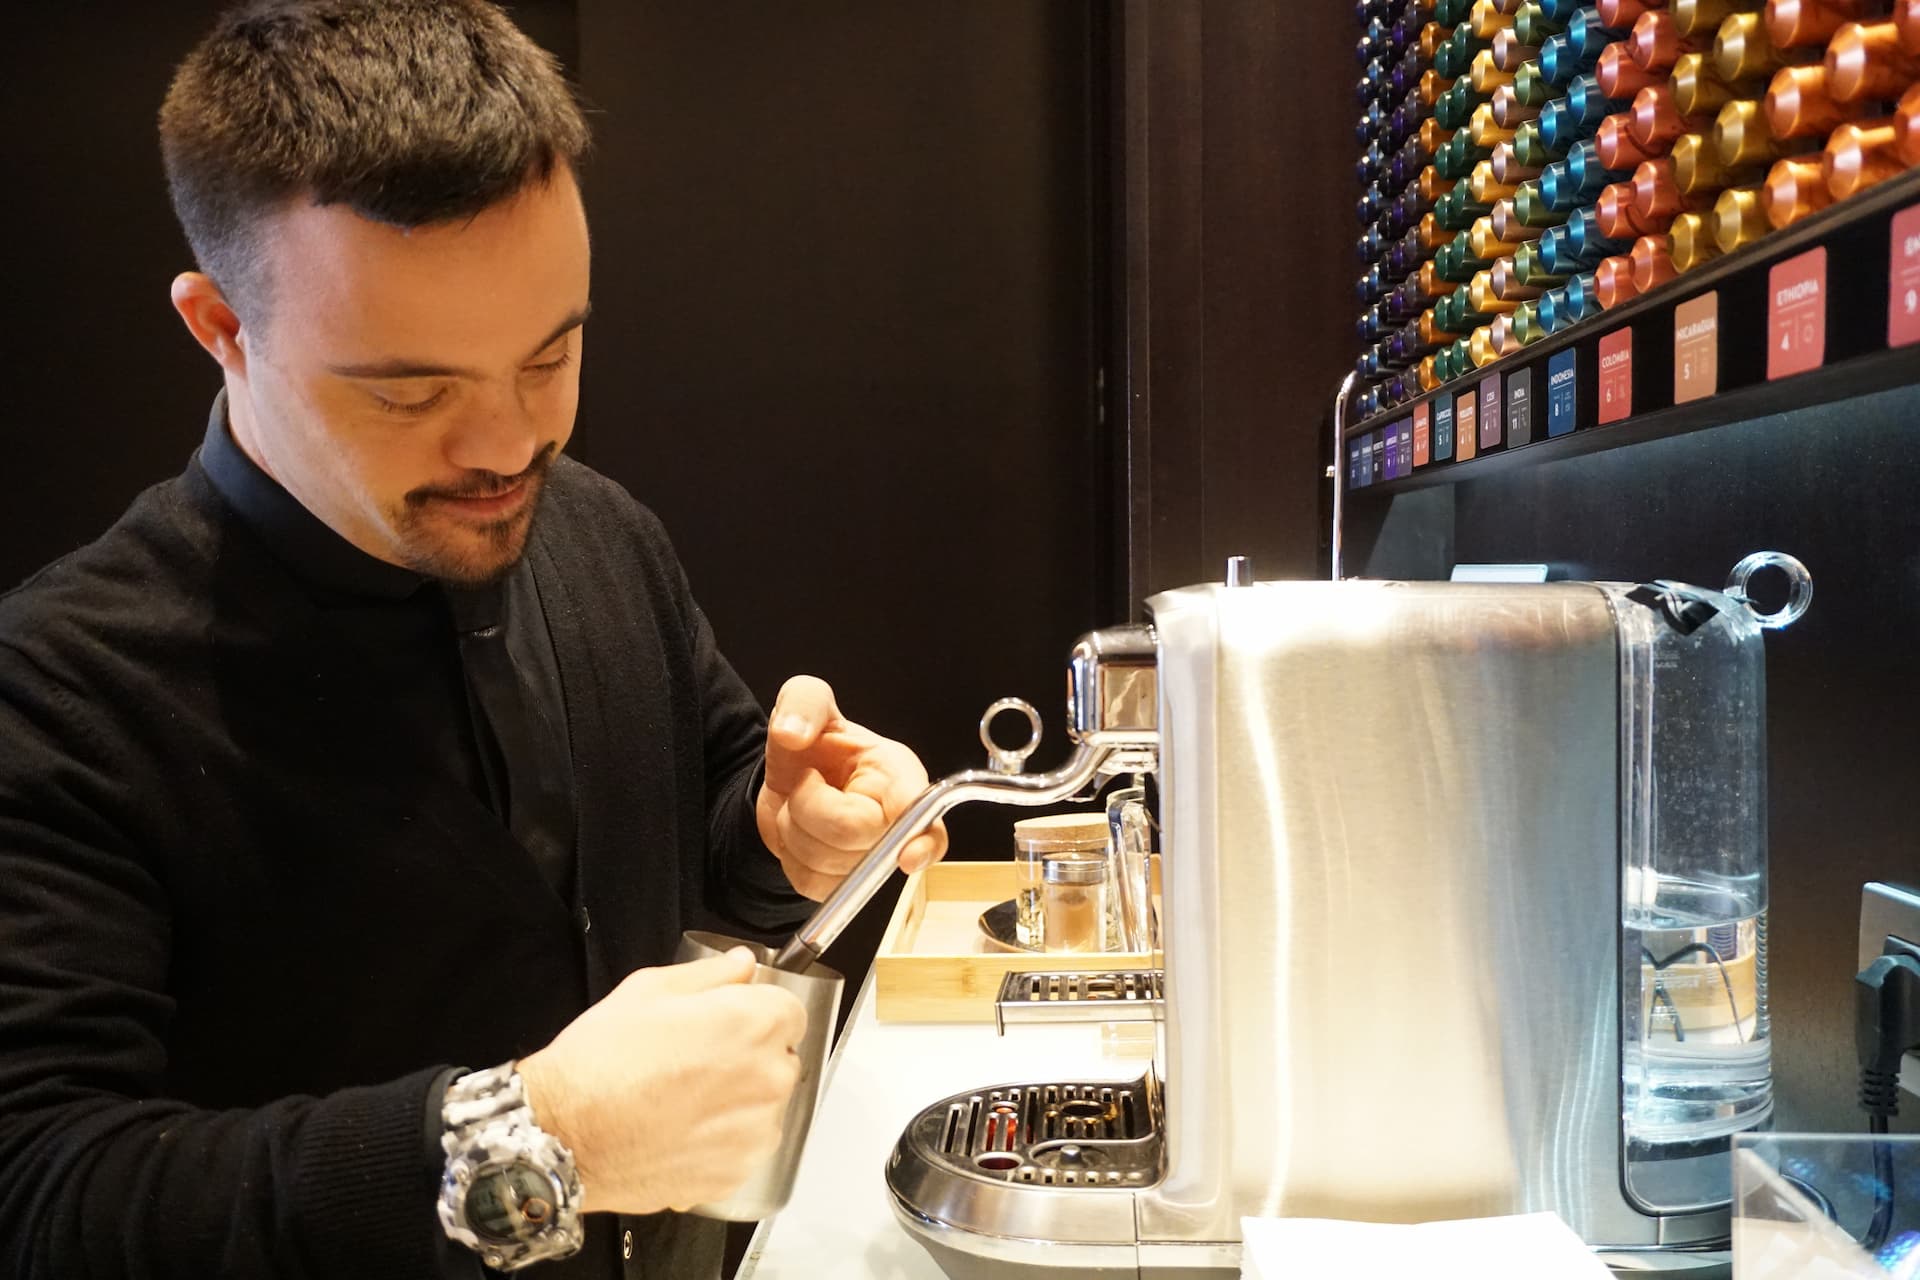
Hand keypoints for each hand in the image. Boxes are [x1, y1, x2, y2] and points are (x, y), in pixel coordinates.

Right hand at [517, 948, 805, 1214]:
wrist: (562, 1134)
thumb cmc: (600, 1061)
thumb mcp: (648, 990)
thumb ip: (709, 975)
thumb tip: (742, 964)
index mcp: (753, 1024)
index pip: (790, 1011)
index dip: (757, 1013)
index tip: (730, 1022)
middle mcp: (767, 1079)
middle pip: (781, 1059)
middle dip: (749, 1057)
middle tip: (696, 1062)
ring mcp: (755, 1133)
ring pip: (764, 1107)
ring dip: (738, 1102)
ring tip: (682, 1100)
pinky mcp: (736, 1174)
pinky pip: (743, 1148)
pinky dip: (721, 1142)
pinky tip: (678, 1131)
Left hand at [755, 675, 947, 900]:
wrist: (790, 777)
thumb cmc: (815, 742)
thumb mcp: (807, 701)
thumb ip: (803, 703)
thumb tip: (793, 734)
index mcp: (896, 774)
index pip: (921, 812)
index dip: (922, 838)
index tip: (908, 856)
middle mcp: (893, 819)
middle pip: (852, 835)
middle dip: (809, 808)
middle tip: (806, 782)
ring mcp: (871, 856)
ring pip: (828, 865)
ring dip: (794, 831)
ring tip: (802, 805)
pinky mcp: (845, 882)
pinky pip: (811, 884)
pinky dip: (791, 858)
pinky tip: (799, 832)